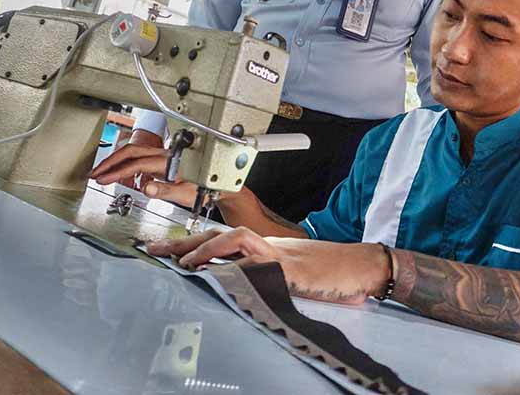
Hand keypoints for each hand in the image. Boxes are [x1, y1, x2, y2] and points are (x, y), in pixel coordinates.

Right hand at [90, 131, 197, 205]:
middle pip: (131, 151)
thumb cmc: (204, 188)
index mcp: (168, 161)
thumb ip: (165, 190)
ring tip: (101, 173)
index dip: (117, 171)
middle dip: (110, 161)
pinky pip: (139, 156)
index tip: (101, 179)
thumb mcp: (186, 194)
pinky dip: (125, 162)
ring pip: (134, 151)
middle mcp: (165, 154)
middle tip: (94, 173)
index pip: (136, 163)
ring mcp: (163, 155)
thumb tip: (146, 187)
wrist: (218, 184)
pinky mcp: (163, 159)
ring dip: (116, 160)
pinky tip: (119, 173)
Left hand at [147, 229, 389, 304]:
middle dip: (185, 242)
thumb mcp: (291, 277)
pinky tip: (222, 275)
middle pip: (220, 234)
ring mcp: (280, 254)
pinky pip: (259, 264)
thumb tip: (231, 286)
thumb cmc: (332, 274)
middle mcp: (269, 245)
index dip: (192, 243)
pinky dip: (239, 267)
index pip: (222, 240)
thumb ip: (265, 278)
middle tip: (156, 251)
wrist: (363, 267)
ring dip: (209, 250)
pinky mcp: (293, 269)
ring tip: (187, 264)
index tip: (164, 251)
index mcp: (266, 247)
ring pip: (237, 240)